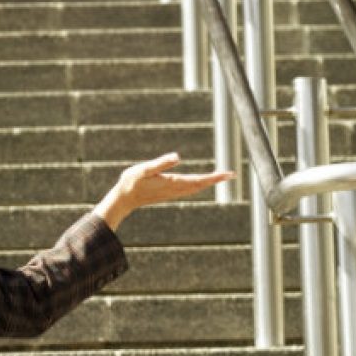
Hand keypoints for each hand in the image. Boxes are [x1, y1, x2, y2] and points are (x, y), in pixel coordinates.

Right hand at [95, 152, 233, 229]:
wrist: (124, 199)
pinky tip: (201, 182)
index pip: (199, 180)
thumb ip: (161, 163)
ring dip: (208, 182)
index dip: (215, 177)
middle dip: (216, 180)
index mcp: (173, 182)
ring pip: (195, 188)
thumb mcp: (144, 169)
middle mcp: (175, 189)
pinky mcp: (168, 192)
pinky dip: (199, 185)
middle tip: (231, 175)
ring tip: (220, 177)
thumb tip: (178, 156)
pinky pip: (189, 189)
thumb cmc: (131, 182)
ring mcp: (172, 192)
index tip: (228, 174)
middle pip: (200, 185)